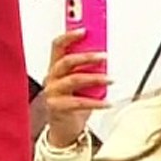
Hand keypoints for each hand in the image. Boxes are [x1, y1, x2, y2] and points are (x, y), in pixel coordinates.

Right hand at [41, 30, 110, 150]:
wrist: (64, 129)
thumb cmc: (72, 103)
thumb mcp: (79, 83)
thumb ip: (86, 69)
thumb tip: (103, 56)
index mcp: (54, 67)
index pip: (57, 45)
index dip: (70, 36)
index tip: (85, 30)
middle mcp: (51, 78)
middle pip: (66, 61)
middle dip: (86, 56)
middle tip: (104, 56)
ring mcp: (52, 92)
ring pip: (74, 80)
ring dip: (95, 78)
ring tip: (110, 79)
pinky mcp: (57, 107)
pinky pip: (79, 102)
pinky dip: (97, 102)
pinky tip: (108, 102)